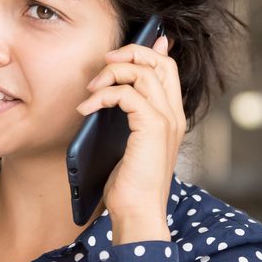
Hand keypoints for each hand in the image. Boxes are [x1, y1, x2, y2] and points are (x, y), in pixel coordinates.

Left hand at [76, 34, 183, 243]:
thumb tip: (110, 95)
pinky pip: (127, 93)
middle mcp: (174, 114)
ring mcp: (166, 119)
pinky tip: (87, 109)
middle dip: (129, 52)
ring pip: (143, 71)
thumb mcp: (126, 144)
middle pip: (159, 60)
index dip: (148, 50)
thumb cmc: (129, 185)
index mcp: (171, 116)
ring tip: (90, 91)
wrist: (137, 212)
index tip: (123, 49)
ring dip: (111, 73)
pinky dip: (103, 95)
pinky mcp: (153, 127)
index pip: (168, 68)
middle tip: (104, 64)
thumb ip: (124, 118)